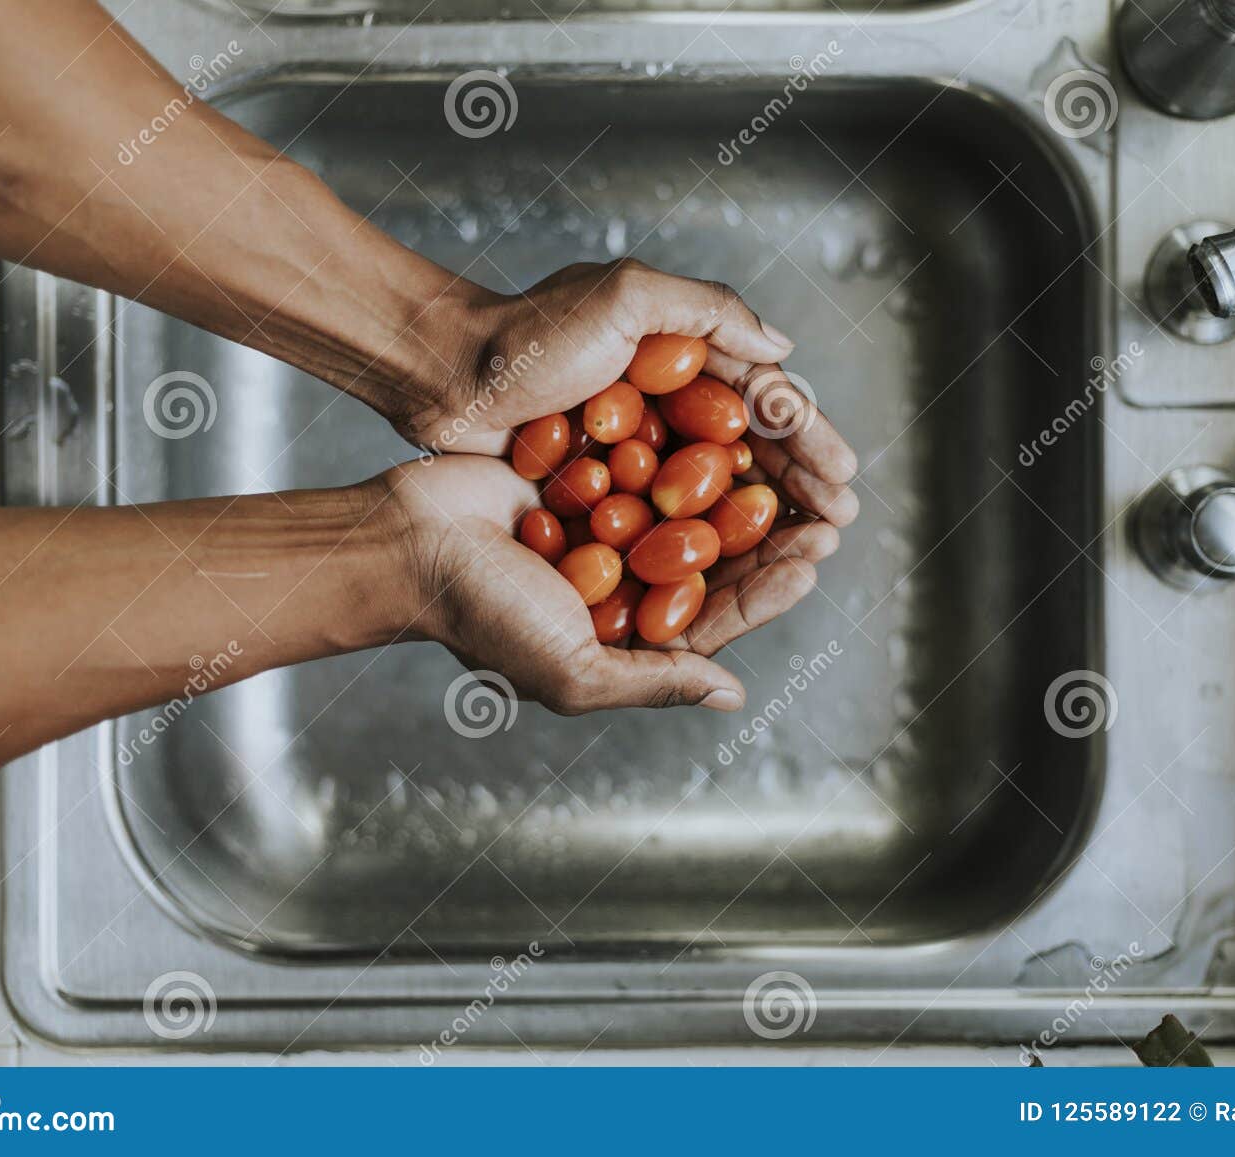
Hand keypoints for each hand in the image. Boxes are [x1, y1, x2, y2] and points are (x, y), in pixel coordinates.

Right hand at [380, 456, 839, 713]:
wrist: (407, 541)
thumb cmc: (481, 616)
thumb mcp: (572, 671)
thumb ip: (654, 680)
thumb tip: (733, 694)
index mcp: (626, 636)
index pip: (716, 616)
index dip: (769, 591)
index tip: (813, 560)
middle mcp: (624, 583)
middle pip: (717, 560)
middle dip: (773, 537)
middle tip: (827, 511)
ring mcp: (607, 527)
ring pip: (692, 507)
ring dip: (743, 488)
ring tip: (792, 464)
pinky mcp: (587, 477)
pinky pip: (650, 460)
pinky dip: (689, 447)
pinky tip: (732, 425)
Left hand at [413, 260, 859, 527]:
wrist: (446, 378)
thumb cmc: (529, 333)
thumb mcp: (626, 296)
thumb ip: (709, 312)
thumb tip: (784, 353)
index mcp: (687, 358)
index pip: (766, 404)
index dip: (810, 441)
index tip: (844, 477)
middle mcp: (670, 410)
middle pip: (752, 457)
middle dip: (799, 492)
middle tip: (835, 528)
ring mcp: (639, 457)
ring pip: (716, 499)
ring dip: (760, 530)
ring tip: (799, 560)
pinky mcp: (605, 498)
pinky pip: (664, 529)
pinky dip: (698, 551)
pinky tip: (729, 579)